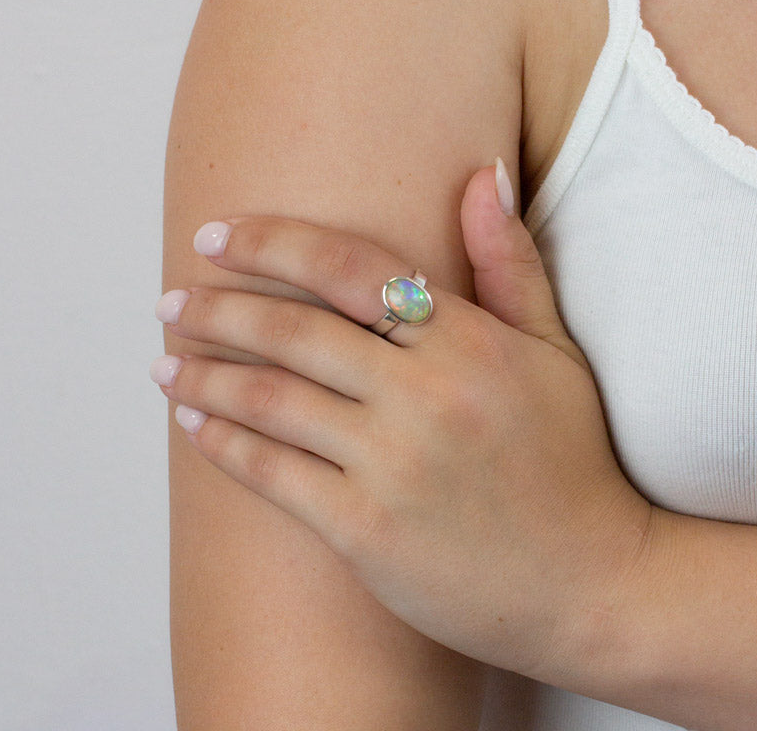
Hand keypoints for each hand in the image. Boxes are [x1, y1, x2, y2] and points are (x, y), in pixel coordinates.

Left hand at [151, 162, 653, 682]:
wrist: (595, 583)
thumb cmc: (571, 458)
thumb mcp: (554, 350)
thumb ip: (510, 260)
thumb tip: (483, 172)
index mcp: (469, 342)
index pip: (350, 269)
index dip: (274, 244)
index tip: (216, 236)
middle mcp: (426, 395)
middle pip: (295, 332)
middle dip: (219, 309)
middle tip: (169, 299)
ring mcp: (393, 467)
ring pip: (272, 400)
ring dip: (204, 376)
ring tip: (161, 361)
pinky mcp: (366, 533)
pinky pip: (274, 475)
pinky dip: (224, 444)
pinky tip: (192, 425)